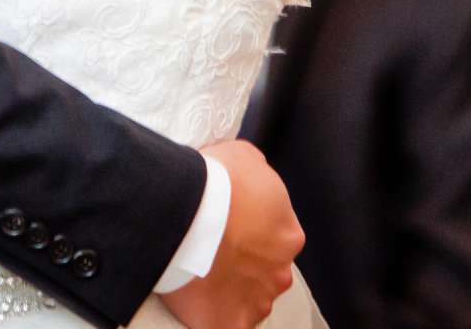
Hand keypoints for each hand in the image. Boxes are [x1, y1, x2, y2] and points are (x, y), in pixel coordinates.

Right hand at [161, 139, 301, 328]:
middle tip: (215, 250)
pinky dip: (215, 314)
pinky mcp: (231, 323)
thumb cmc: (213, 181)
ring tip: (202, 274)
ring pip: (249, 299)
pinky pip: (227, 323)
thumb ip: (258, 174)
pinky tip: (198, 299)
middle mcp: (280, 272)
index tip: (229, 225)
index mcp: (288, 235)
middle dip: (245, 264)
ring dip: (232, 290)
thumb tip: (253, 177)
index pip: (276, 236)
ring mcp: (256, 301)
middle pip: (265, 271)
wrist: (182, 211)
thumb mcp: (245, 157)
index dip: (251, 230)